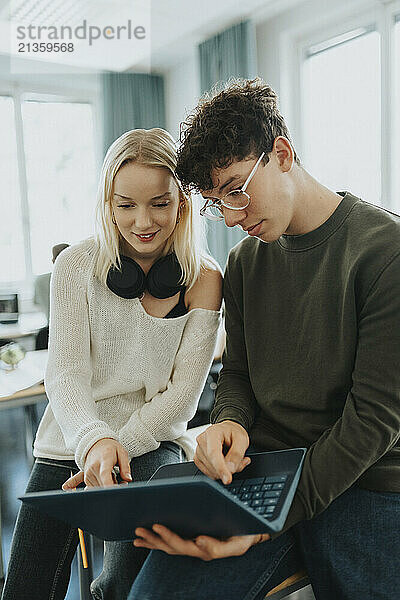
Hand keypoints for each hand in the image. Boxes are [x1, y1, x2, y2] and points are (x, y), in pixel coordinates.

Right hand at [62, 438, 131, 488]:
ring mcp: (88, 474)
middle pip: (103, 486)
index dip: (110, 485)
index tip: (115, 491)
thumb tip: (128, 479)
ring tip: (113, 476)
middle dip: (114, 488)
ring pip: (99, 489)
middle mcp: (93, 468)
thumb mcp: (121, 452)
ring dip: (107, 487)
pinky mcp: (86, 479)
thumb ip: (125, 466)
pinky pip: (87, 488)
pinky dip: (92, 489)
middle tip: (122, 481)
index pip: (105, 475)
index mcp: (104, 460)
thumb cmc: (110, 448)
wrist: (96, 442)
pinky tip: (67, 488)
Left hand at [134, 524, 269, 560]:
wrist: (251, 534)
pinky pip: (172, 541)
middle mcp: (196, 548)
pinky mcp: (192, 539)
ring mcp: (193, 545)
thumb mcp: (237, 544)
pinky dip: (158, 540)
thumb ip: (218, 547)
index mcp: (205, 549)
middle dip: (154, 538)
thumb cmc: (244, 537)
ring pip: (168, 546)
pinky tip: (148, 537)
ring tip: (138, 534)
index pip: (181, 545)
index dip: (168, 537)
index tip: (156, 527)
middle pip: (170, 547)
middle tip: (139, 529)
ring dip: (152, 540)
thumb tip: (199, 541)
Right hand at [194, 421, 250, 484]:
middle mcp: (202, 441)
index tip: (227, 479)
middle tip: (241, 461)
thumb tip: (230, 469)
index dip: (220, 468)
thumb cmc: (233, 433)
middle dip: (229, 469)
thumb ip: (237, 453)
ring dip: (225, 471)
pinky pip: (210, 473)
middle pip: (213, 464)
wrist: (227, 431)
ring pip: (212, 471)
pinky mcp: (198, 460)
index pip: (213, 453)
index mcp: (212, 433)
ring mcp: (198, 451)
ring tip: (233, 460)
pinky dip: (220, 472)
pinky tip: (226, 463)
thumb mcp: (242, 439)